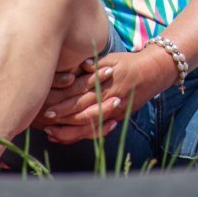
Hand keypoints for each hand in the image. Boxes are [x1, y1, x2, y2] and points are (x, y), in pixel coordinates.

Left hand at [39, 48, 174, 143]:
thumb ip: (95, 64)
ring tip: (52, 133)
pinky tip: (67, 137)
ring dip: (69, 131)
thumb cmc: (129, 63)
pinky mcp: (117, 118)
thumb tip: (80, 64)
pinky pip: (97, 131)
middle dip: (62, 117)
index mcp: (105, 85)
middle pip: (81, 112)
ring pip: (89, 126)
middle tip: (44, 120)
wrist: (153, 73)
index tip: (46, 106)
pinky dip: (82, 135)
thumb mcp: (112, 58)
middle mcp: (109, 100)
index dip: (63, 102)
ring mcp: (114, 112)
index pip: (79, 96)